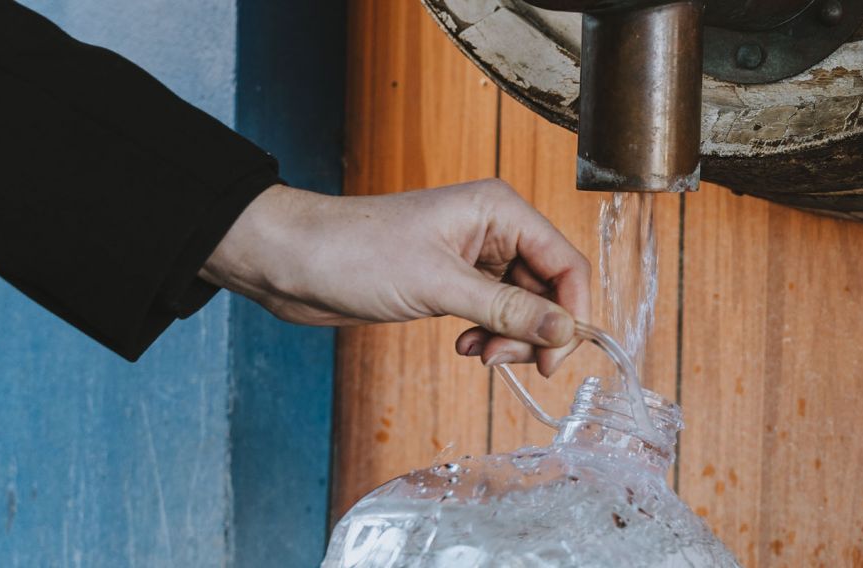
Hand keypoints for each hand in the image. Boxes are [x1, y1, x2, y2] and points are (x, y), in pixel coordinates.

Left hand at [200, 180, 590, 374]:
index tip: (555, 357)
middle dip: (534, 331)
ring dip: (509, 338)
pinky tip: (462, 346)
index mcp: (500, 210)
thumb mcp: (440, 286)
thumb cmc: (355, 252)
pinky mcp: (453, 281)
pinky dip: (488, 336)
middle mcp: (494, 229)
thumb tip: (565, 331)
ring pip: (524, 307)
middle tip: (503, 361)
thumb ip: (508, 310)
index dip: (571, 313)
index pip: (566, 264)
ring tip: (477, 355)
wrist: (291, 261)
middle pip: (549, 289)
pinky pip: (494, 314)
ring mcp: (475, 257)